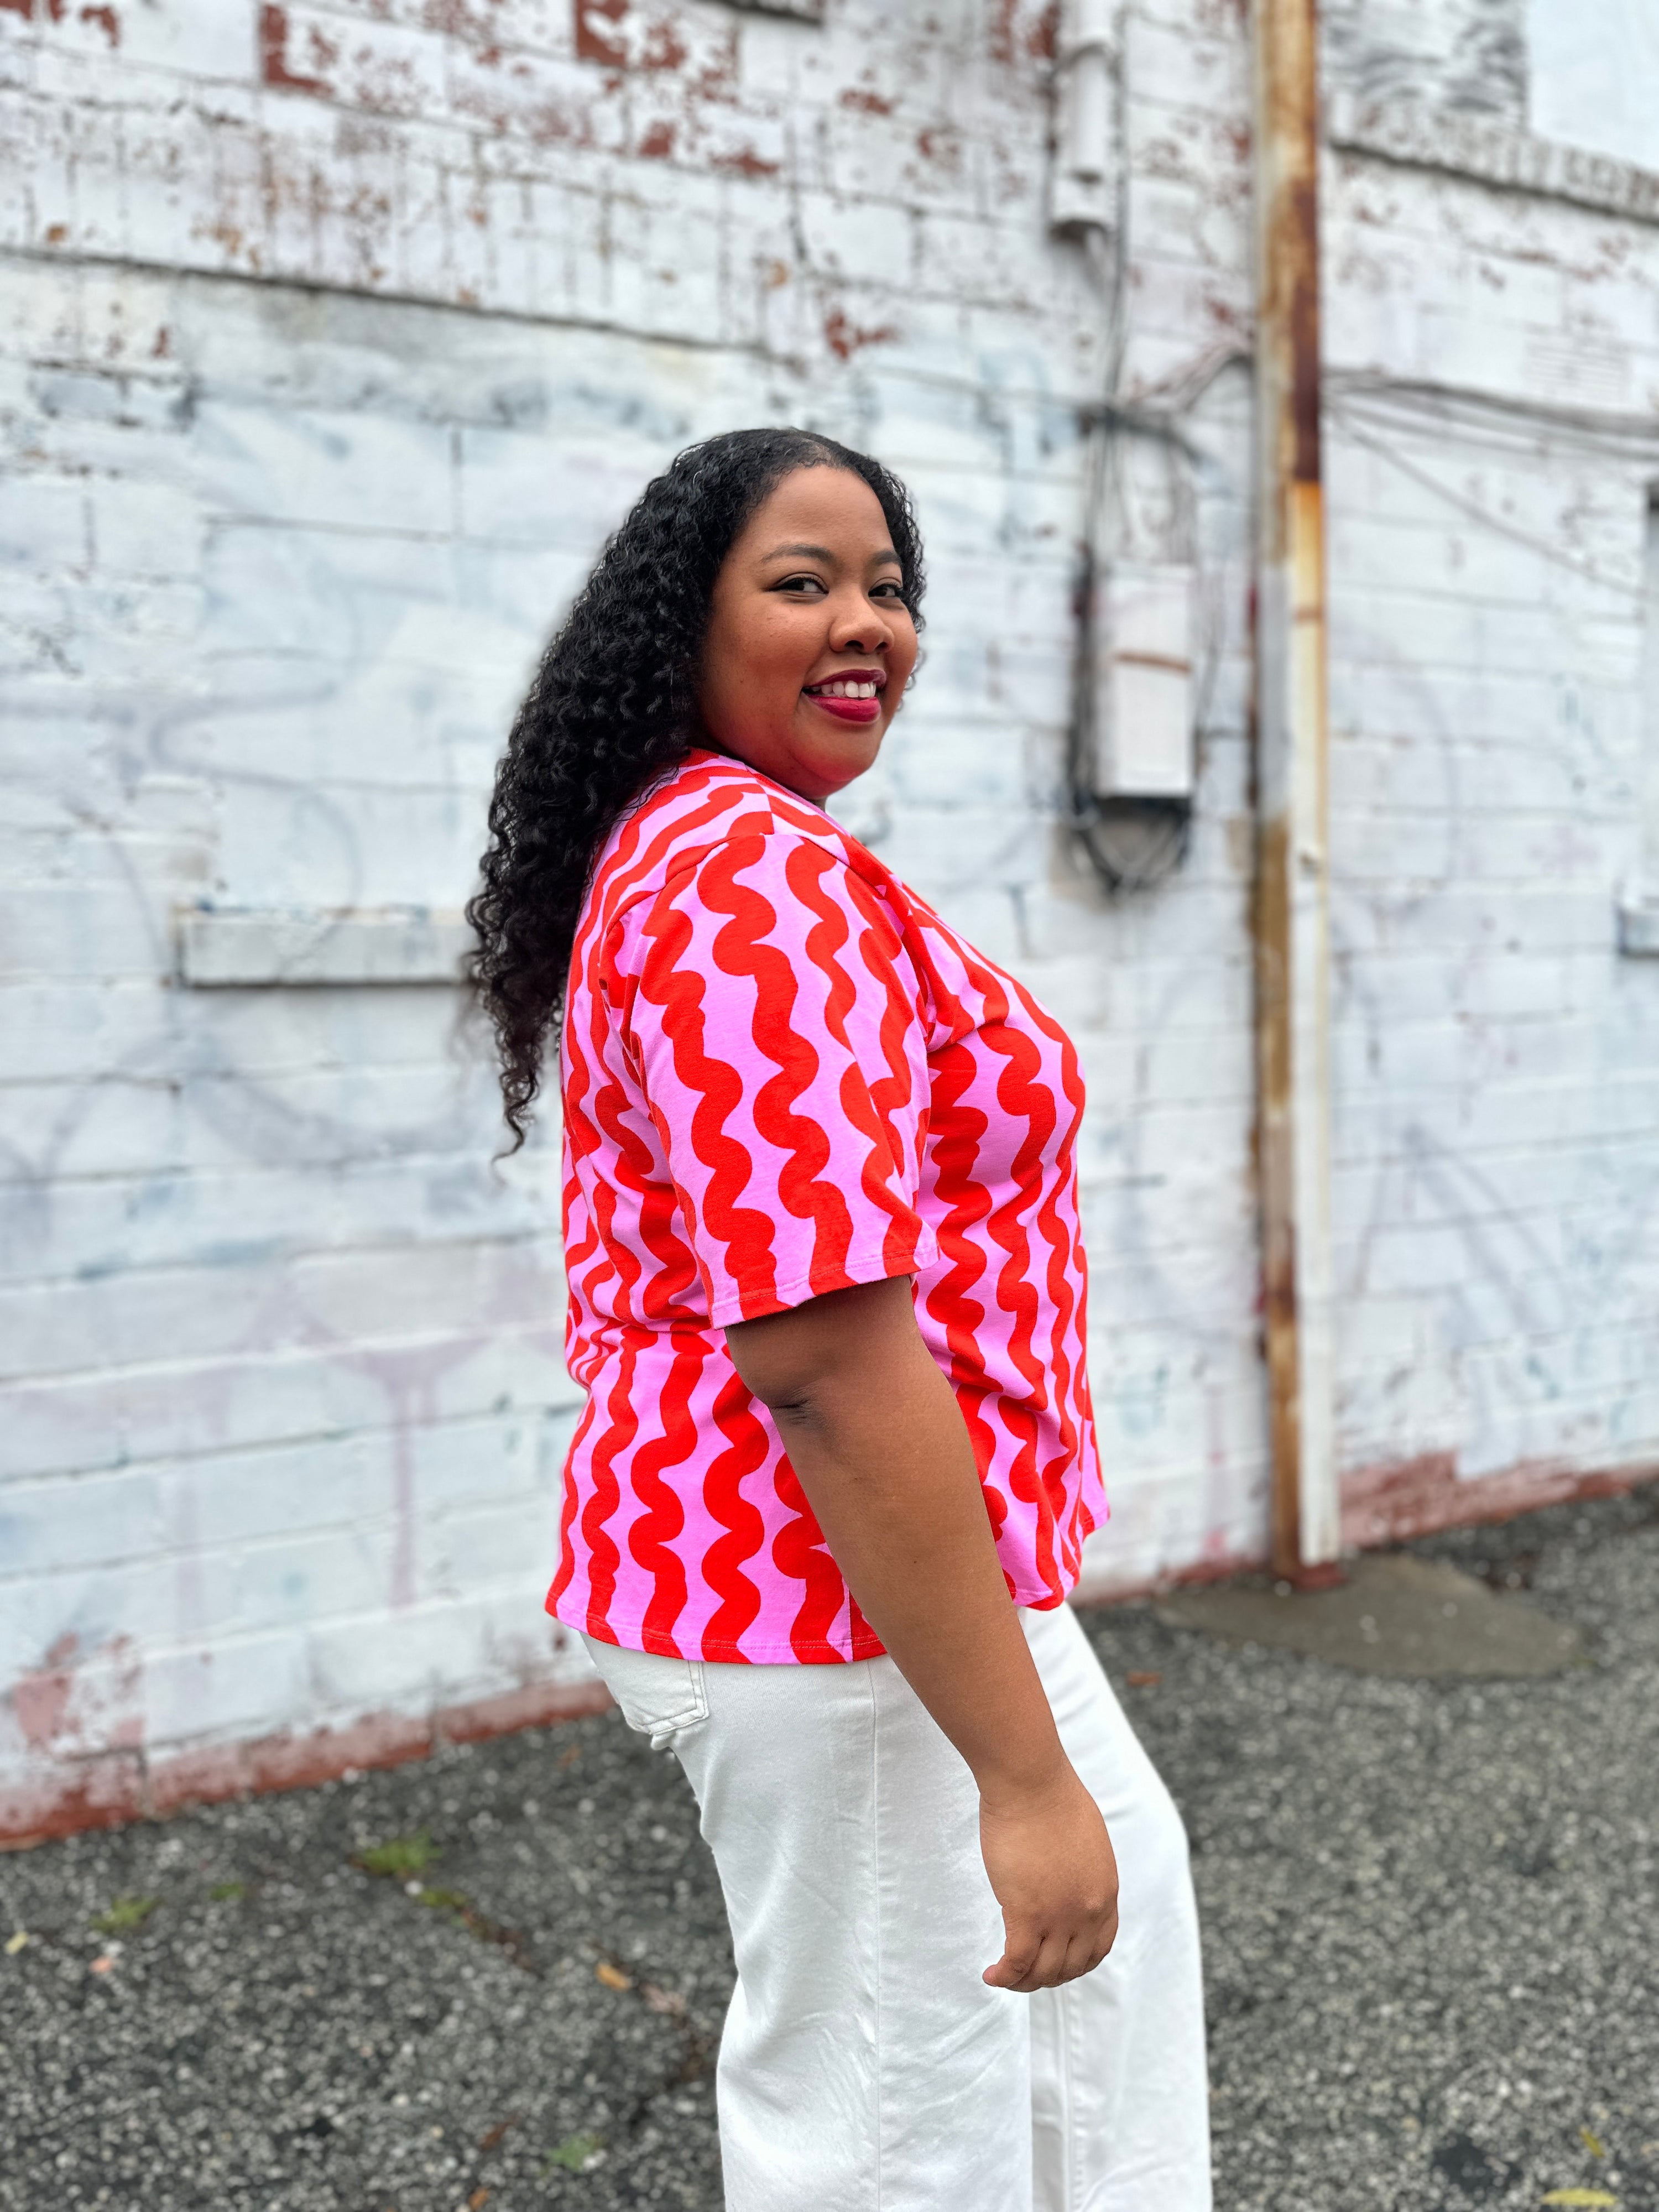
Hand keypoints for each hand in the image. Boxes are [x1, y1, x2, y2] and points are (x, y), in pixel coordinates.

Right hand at [979, 1766, 1119, 1991]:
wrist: (1031, 1782)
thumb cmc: (1051, 1796)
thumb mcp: (1085, 1840)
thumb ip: (1083, 1868)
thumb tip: (1067, 1877)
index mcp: (1104, 1892)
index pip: (1098, 1948)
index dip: (1077, 1963)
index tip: (1056, 1962)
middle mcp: (1087, 1911)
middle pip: (1071, 1966)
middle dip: (1048, 1977)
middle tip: (1025, 1973)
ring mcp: (1058, 1916)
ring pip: (1043, 1971)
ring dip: (1024, 1982)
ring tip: (1004, 1976)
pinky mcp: (1026, 1913)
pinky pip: (1016, 1962)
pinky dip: (1004, 1976)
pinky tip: (991, 1975)